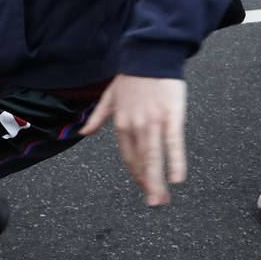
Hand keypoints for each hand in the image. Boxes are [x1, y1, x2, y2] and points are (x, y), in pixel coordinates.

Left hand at [79, 74, 186, 206]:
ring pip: (153, 157)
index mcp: (121, 122)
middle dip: (147, 184)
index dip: (136, 174)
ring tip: (160, 200)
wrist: (149, 55)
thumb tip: (83, 133)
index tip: (143, 187)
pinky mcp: (171, 116)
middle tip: (155, 204)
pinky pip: (172, 143)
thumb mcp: (109, 96)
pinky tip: (177, 178)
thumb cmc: (132, 76)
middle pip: (140, 161)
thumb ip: (98, 117)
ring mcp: (152, 122)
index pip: (128, 155)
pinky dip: (175, 161)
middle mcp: (134, 126)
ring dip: (157, 181)